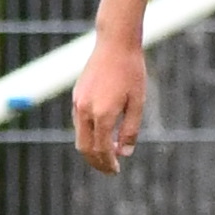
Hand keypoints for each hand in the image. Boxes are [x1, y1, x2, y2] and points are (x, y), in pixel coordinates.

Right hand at [72, 31, 148, 170]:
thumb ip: (130, 129)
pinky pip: (79, 123)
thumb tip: (124, 153)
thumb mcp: (137, 102)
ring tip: (106, 155)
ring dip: (91, 150)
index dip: (108, 163)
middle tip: (110, 169)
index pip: (102, 149)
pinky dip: (87, 135)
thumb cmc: (131, 71)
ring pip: (79, 137)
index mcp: (103, 113)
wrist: (115, 44)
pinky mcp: (76, 96)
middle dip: (96, 162)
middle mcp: (86, 110)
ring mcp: (78, 103)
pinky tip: (101, 135)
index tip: (116, 170)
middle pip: (85, 148)